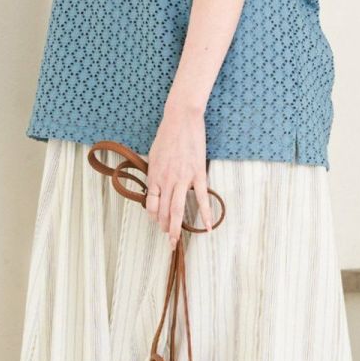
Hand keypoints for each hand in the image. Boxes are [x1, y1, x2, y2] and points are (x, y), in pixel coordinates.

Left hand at [144, 102, 213, 249]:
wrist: (181, 119)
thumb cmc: (166, 135)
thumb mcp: (153, 155)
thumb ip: (154, 173)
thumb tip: (155, 187)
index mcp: (154, 175)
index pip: (150, 204)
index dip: (154, 216)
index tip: (158, 222)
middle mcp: (166, 180)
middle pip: (163, 211)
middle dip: (165, 228)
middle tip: (169, 240)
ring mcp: (182, 178)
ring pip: (178, 209)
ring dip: (176, 227)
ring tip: (177, 240)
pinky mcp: (198, 173)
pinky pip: (202, 197)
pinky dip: (206, 213)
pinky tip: (209, 226)